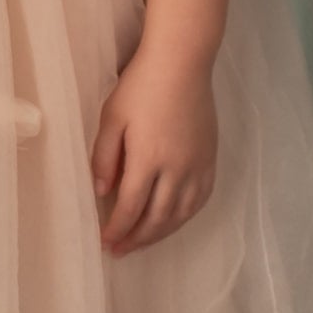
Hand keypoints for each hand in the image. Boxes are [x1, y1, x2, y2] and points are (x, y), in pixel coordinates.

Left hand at [91, 42, 219, 254]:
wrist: (182, 62)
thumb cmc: (141, 85)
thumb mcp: (112, 117)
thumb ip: (104, 157)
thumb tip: (101, 192)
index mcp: (148, 159)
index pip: (131, 207)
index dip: (117, 229)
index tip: (106, 243)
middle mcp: (177, 168)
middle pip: (157, 218)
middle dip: (137, 238)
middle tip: (121, 250)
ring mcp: (198, 165)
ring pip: (181, 213)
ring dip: (161, 233)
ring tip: (143, 241)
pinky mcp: (210, 158)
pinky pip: (201, 199)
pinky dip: (185, 216)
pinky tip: (173, 220)